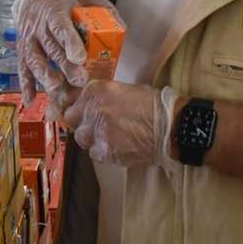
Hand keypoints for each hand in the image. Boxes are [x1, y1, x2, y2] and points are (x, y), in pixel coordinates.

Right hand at [13, 0, 121, 115]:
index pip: (61, 26)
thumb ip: (104, 11)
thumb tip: (122, 29)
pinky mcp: (22, 48)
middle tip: (79, 80)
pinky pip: (22, 67)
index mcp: (55, 9)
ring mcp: (28, 37)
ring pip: (33, 58)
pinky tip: (31, 99)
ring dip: (44, 76)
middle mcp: (38, 24)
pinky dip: (25, 84)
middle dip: (64, 65)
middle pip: (50, 47)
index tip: (79, 58)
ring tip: (56, 90)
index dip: (69, 42)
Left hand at [63, 82, 180, 167]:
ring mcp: (97, 131)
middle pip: (72, 119)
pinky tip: (118, 147)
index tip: (79, 112)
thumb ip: (104, 95)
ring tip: (110, 138)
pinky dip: (103, 152)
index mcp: (97, 90)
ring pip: (82, 138)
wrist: (171, 126)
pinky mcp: (105, 151)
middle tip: (96, 126)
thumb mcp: (126, 90)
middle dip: (82, 122)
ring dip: (92, 138)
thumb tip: (90, 103)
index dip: (76, 107)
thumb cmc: (154, 105)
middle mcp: (93, 109)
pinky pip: (95, 154)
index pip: (71, 99)